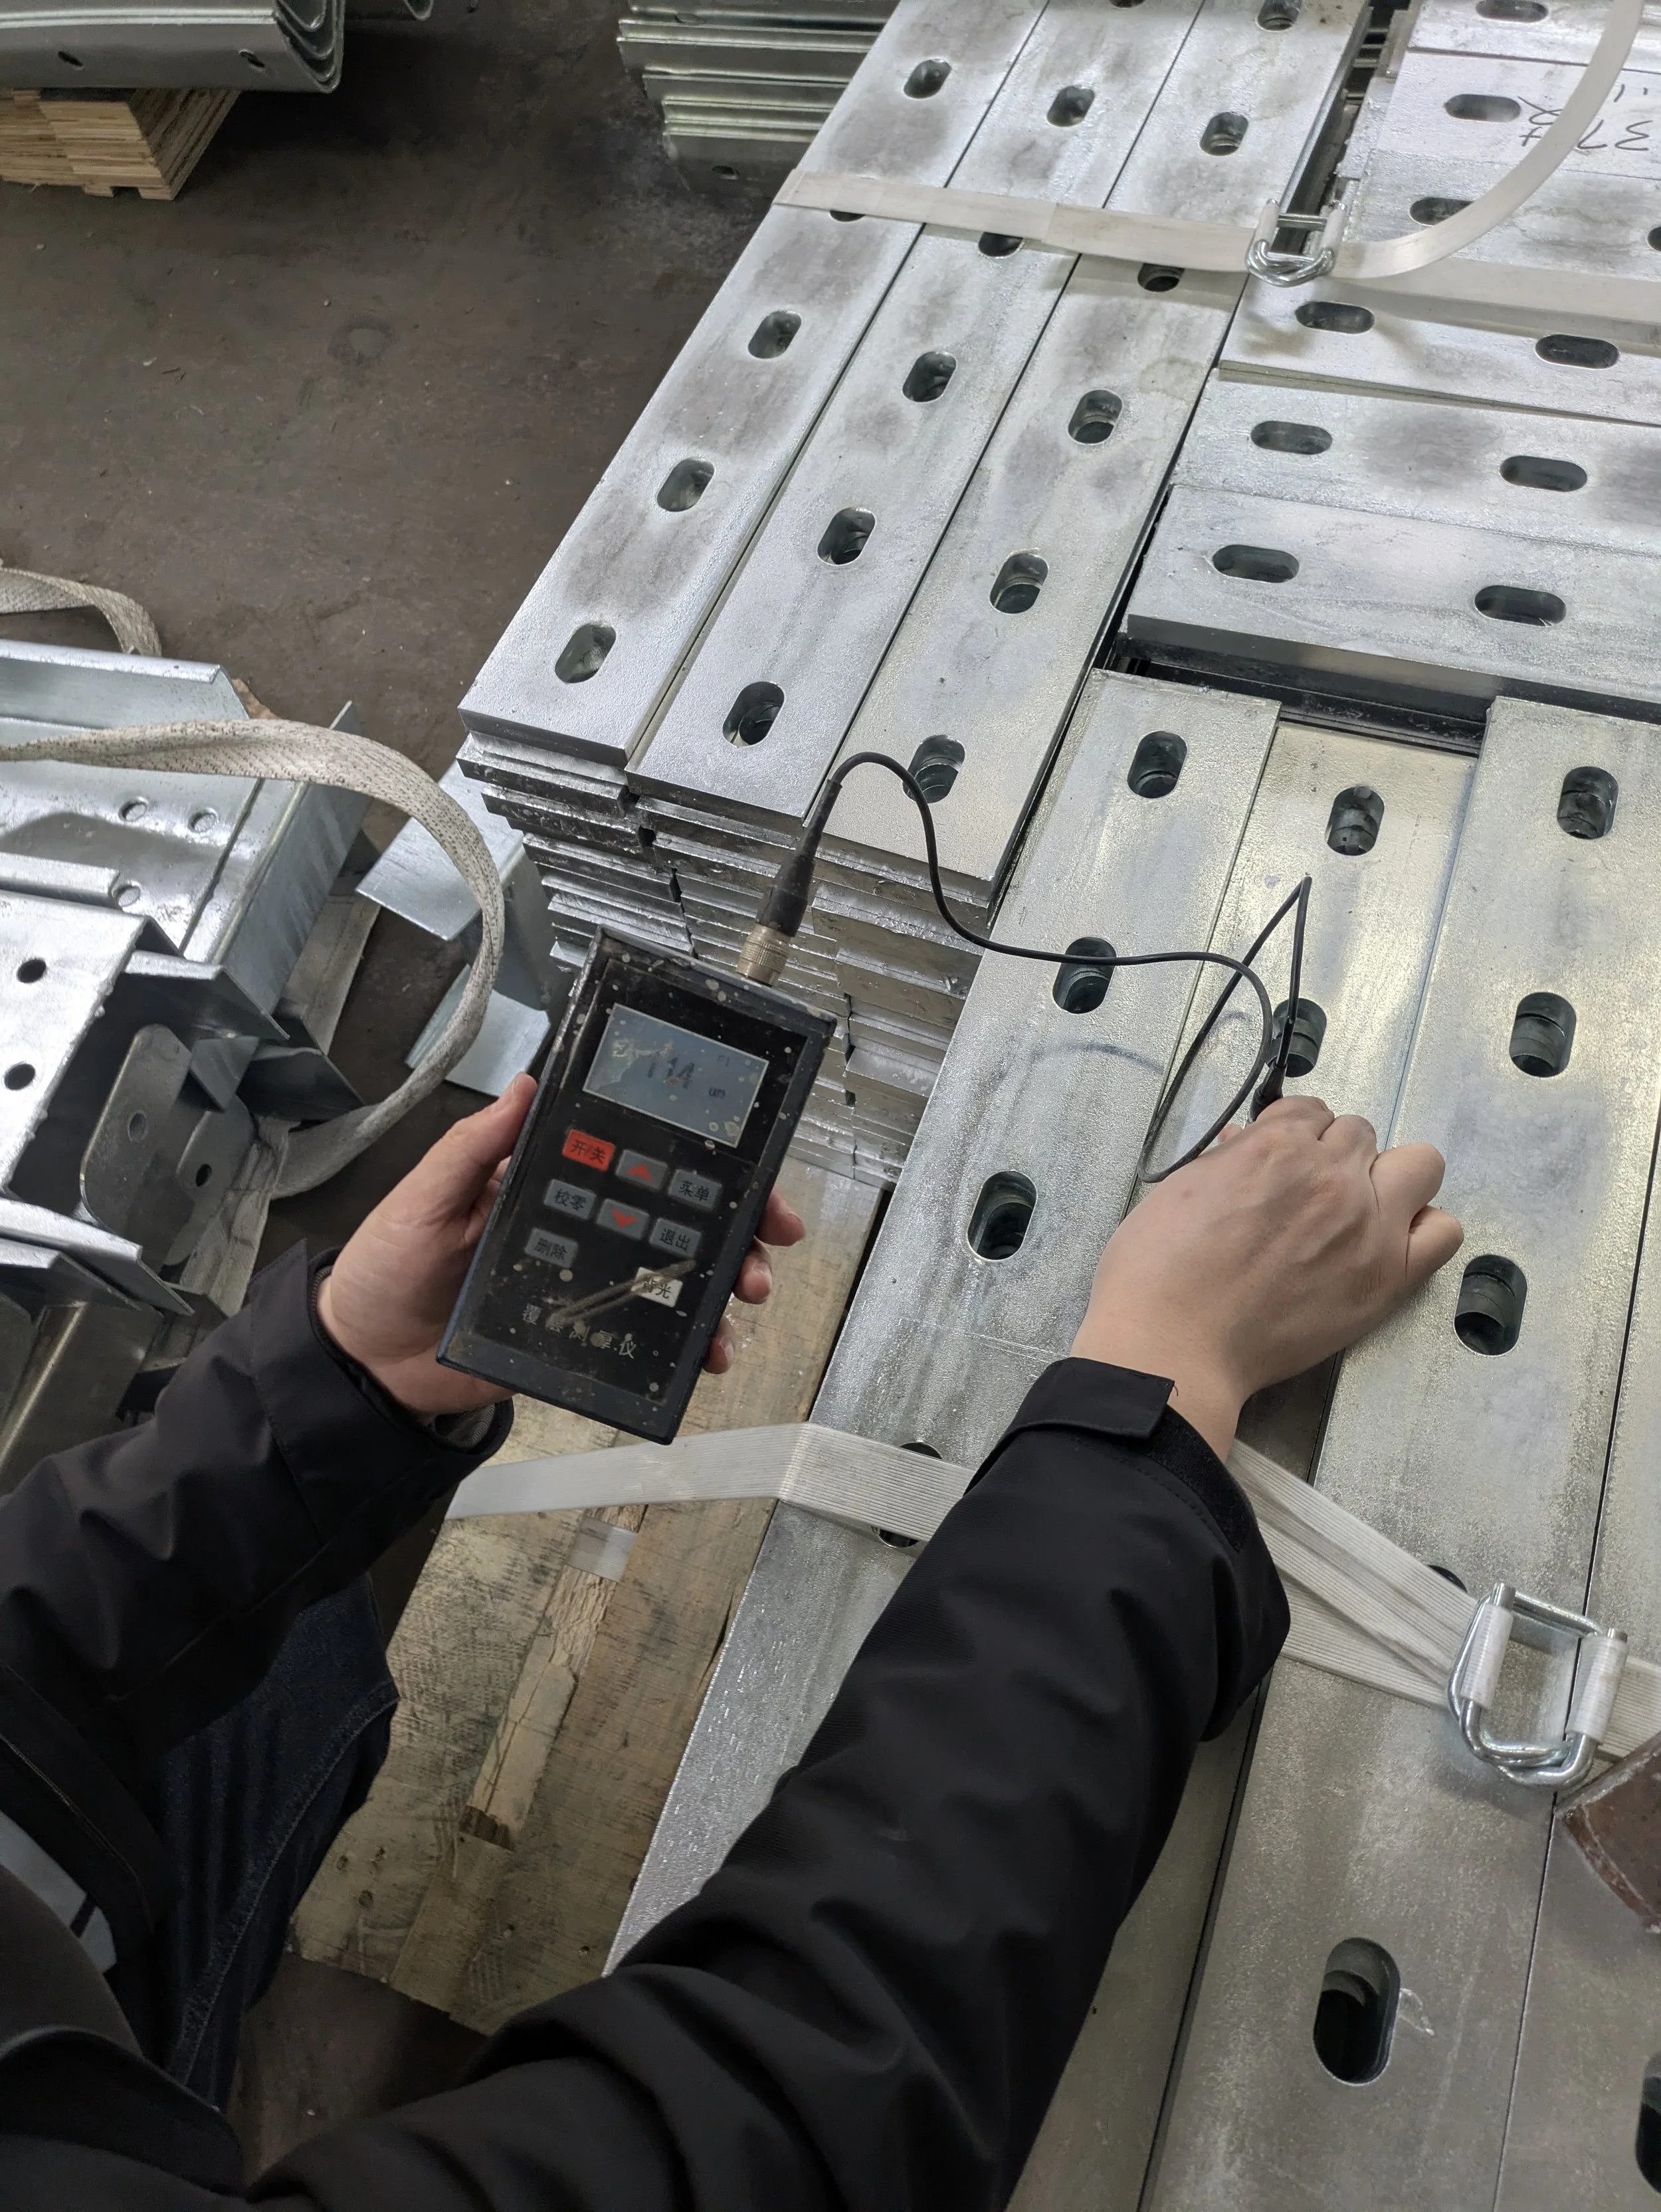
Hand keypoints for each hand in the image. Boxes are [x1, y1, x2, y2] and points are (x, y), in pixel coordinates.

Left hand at [317, 1074, 805, 1416]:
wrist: (365, 1362)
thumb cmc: (385, 1269)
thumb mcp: (423, 1197)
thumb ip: (473, 1148)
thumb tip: (524, 1087)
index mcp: (551, 1182)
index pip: (639, 1160)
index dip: (699, 1161)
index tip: (746, 1169)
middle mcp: (582, 1229)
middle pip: (679, 1221)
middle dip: (737, 1228)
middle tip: (768, 1243)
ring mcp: (587, 1287)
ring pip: (675, 1282)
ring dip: (723, 1287)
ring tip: (744, 1300)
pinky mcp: (581, 1340)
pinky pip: (645, 1342)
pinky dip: (685, 1348)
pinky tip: (707, 1353)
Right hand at [1071, 1097, 1463, 1459]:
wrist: (1173, 1345)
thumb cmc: (1157, 1272)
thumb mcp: (1181, 1190)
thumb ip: (1228, 1160)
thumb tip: (1246, 1143)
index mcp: (1277, 1145)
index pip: (1312, 1111)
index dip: (1295, 1138)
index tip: (1281, 1166)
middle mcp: (1332, 1175)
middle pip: (1361, 1135)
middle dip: (1335, 1157)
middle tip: (1307, 1198)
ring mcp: (1369, 1225)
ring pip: (1419, 1165)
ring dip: (1389, 1181)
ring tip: (1357, 1215)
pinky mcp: (1388, 1277)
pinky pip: (1443, 1231)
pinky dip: (1423, 1228)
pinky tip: (1389, 1243)